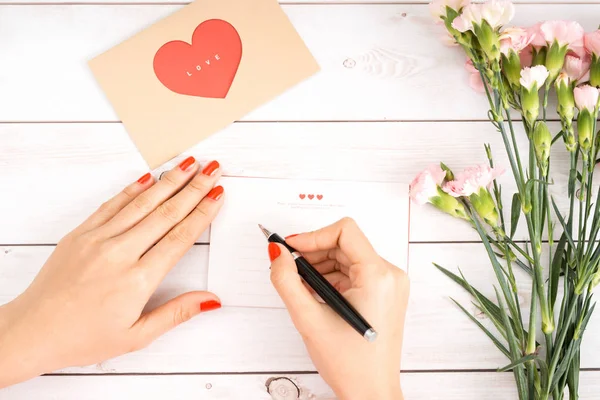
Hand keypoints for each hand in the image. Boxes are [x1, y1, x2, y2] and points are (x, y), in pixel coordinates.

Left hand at [0, 157, 223, 386]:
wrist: (32, 331)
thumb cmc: (82, 337)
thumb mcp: (136, 336)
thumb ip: (176, 313)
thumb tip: (210, 299)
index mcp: (137, 280)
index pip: (179, 238)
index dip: (202, 213)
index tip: (218, 195)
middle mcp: (119, 253)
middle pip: (166, 213)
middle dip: (194, 188)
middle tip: (213, 169)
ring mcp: (97, 239)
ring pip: (141, 203)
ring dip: (169, 181)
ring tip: (189, 164)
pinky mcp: (81, 234)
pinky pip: (112, 204)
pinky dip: (133, 189)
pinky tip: (149, 177)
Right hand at [268, 218, 408, 399]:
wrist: (371, 392)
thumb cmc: (351, 364)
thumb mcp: (308, 319)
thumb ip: (287, 281)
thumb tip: (276, 253)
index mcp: (378, 276)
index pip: (344, 231)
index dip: (313, 236)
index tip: (291, 248)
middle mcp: (390, 276)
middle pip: (345, 244)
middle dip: (313, 253)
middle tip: (288, 268)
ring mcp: (389, 285)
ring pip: (347, 258)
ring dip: (320, 267)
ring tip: (301, 288)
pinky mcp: (384, 294)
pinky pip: (354, 273)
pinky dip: (331, 278)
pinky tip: (316, 295)